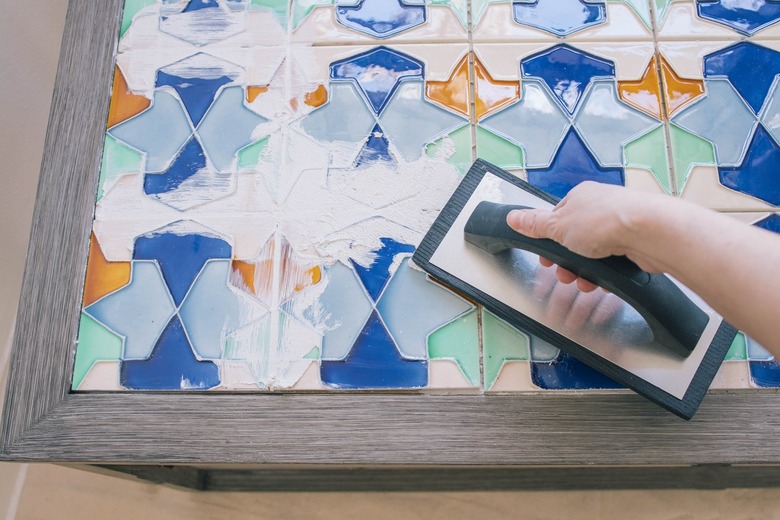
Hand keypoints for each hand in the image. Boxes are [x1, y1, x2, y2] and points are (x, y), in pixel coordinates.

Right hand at [506, 181, 662, 290]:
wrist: (648, 232)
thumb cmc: (607, 220)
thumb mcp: (558, 226)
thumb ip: (534, 224)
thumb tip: (513, 217)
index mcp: (580, 197)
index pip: (557, 219)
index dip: (549, 241)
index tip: (546, 257)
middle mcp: (601, 207)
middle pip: (575, 239)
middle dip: (567, 261)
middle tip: (563, 273)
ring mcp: (619, 224)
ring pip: (594, 253)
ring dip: (584, 271)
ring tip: (583, 281)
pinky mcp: (633, 243)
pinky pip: (612, 262)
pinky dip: (605, 273)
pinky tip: (602, 282)